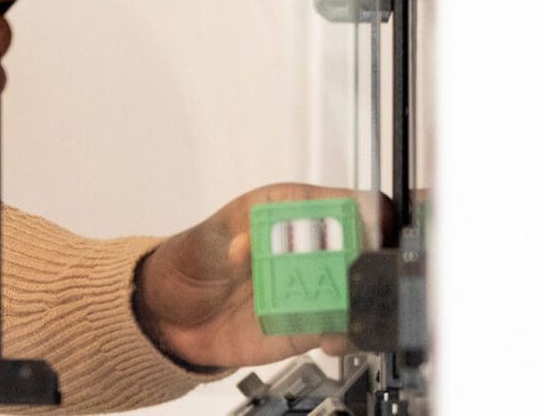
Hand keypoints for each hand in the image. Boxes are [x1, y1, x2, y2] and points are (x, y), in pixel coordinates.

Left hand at [132, 183, 387, 370]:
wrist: (173, 317)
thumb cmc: (191, 263)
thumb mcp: (203, 245)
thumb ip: (225, 243)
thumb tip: (244, 244)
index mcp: (292, 210)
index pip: (343, 203)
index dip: (361, 214)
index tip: (362, 231)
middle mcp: (312, 247)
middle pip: (364, 249)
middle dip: (370, 264)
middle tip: (359, 278)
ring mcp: (313, 287)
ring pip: (361, 291)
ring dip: (364, 304)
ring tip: (349, 314)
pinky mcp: (310, 325)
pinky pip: (342, 330)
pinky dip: (346, 336)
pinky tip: (333, 339)